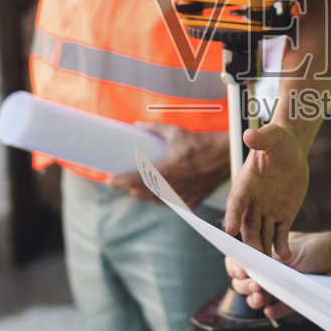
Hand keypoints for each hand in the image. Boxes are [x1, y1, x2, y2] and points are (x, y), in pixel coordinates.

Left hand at [106, 125, 228, 208]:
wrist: (222, 158)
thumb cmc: (198, 144)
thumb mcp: (175, 132)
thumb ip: (153, 129)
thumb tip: (135, 126)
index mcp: (164, 170)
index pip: (134, 180)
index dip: (119, 182)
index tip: (108, 181)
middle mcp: (170, 187)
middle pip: (141, 193)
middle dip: (131, 188)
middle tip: (127, 180)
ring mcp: (180, 197)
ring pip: (154, 201)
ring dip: (146, 194)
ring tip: (142, 185)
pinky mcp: (189, 202)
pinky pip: (169, 204)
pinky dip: (162, 198)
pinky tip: (162, 190)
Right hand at [222, 123, 308, 257]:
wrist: (291, 150)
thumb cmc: (278, 140)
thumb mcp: (272, 137)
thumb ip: (261, 139)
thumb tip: (250, 135)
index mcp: (245, 183)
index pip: (236, 202)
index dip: (232, 215)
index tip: (228, 229)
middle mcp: (252, 202)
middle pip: (247, 225)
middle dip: (249, 241)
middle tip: (253, 257)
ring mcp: (267, 211)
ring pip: (262, 234)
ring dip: (264, 249)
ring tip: (268, 265)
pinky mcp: (282, 216)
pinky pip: (280, 235)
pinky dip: (281, 246)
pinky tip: (285, 257)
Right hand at [224, 226, 330, 318]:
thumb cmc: (315, 247)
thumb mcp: (288, 248)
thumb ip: (268, 260)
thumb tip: (248, 269)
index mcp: (263, 255)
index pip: (239, 263)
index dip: (235, 268)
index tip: (241, 271)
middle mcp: (268, 273)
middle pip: (243, 283)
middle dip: (244, 285)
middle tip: (254, 285)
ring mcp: (279, 288)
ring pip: (257, 299)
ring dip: (254, 300)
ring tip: (260, 298)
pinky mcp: (292, 301)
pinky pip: (278, 310)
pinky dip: (274, 311)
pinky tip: (270, 311)